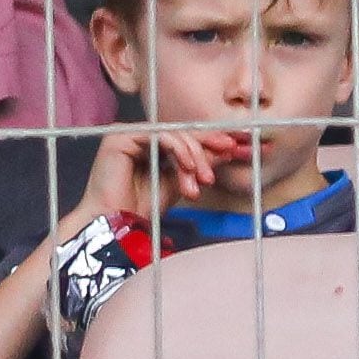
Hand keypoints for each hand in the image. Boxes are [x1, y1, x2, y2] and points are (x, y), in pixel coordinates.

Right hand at [72, 126, 245, 226]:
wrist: (116, 227)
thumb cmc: (144, 209)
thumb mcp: (183, 183)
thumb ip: (202, 165)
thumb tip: (229, 150)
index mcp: (155, 145)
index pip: (189, 137)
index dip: (216, 139)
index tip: (242, 143)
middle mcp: (143, 136)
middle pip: (184, 132)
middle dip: (211, 143)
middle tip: (233, 151)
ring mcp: (131, 133)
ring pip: (174, 134)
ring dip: (195, 155)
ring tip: (204, 179)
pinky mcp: (121, 136)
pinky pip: (158, 135)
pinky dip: (178, 150)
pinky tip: (189, 168)